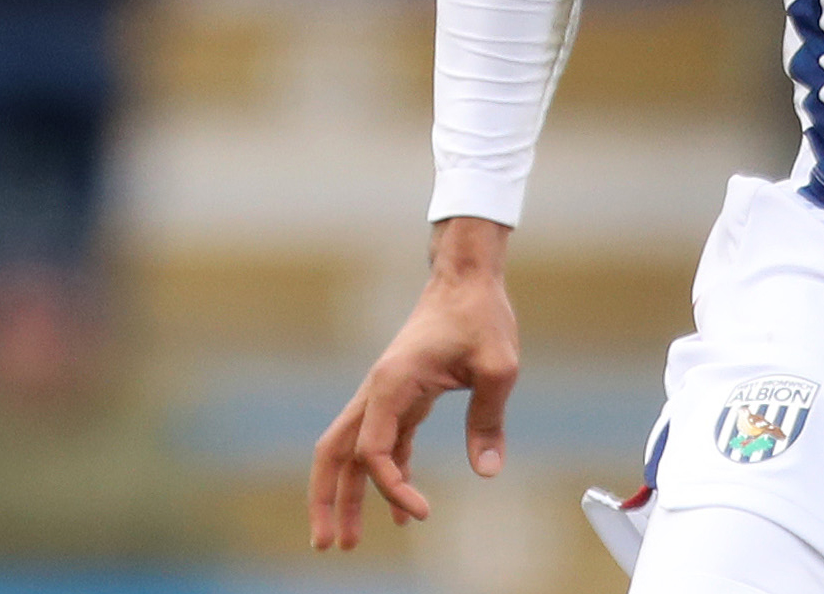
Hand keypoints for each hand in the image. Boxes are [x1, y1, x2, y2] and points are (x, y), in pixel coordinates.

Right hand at [308, 217, 518, 550]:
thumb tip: (488, 471)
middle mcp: (378, 391)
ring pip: (351, 452)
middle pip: (334, 453)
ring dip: (347, 495)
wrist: (467, 278)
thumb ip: (489, 418)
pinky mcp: (402, 396)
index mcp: (393, 383)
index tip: (421, 512)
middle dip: (325, 501)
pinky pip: (382, 445)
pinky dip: (386, 476)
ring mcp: (386, 394)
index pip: (372, 450)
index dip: (390, 487)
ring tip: (348, 541)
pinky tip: (399, 511)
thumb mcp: (498, 364)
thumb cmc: (480, 314)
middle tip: (328, 545)